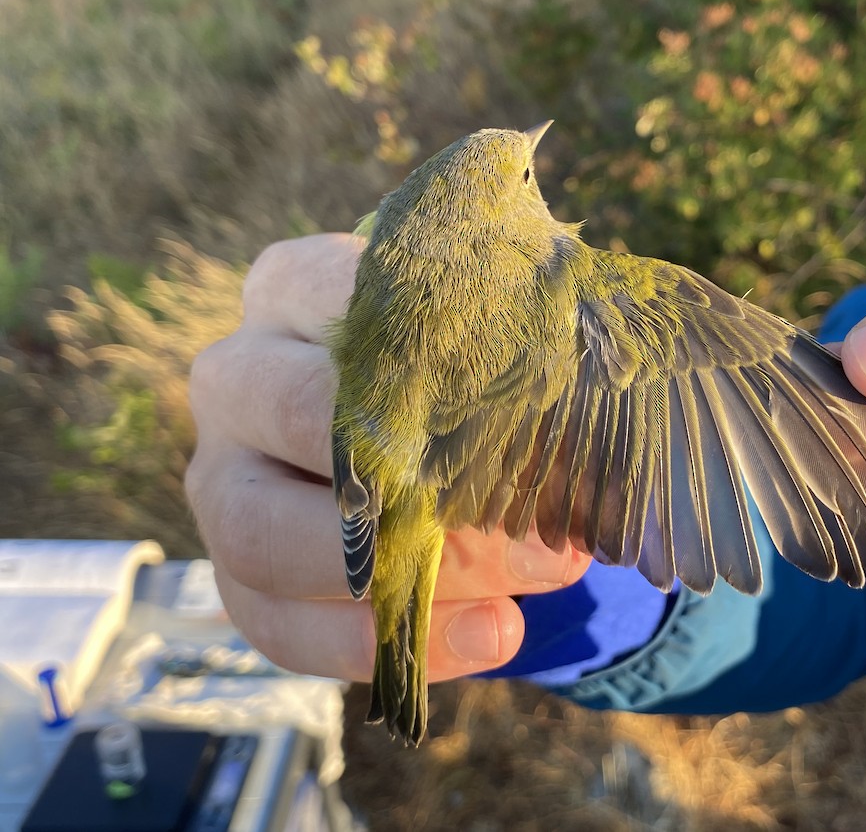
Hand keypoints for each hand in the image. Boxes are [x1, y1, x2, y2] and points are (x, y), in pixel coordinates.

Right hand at [186, 234, 590, 683]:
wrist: (422, 438)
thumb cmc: (459, 372)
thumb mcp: (486, 342)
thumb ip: (514, 358)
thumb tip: (577, 431)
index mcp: (292, 290)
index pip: (338, 300)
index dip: (437, 359)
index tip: (528, 399)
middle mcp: (236, 376)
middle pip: (290, 413)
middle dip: (417, 475)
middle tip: (530, 517)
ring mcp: (220, 479)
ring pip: (260, 535)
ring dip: (400, 576)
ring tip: (519, 597)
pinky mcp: (236, 575)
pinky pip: (277, 624)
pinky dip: (383, 645)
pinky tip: (490, 637)